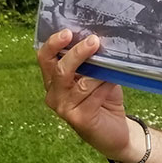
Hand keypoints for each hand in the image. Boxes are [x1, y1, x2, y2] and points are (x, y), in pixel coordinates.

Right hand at [37, 29, 138, 161]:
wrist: (116, 131)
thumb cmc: (104, 97)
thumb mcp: (97, 75)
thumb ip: (92, 61)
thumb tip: (98, 38)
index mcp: (54, 80)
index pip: (45, 58)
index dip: (53, 43)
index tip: (68, 31)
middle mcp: (54, 94)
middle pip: (59, 68)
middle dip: (77, 53)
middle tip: (94, 40)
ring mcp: (64, 108)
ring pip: (81, 81)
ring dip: (100, 72)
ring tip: (113, 66)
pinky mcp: (78, 118)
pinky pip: (93, 94)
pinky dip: (106, 85)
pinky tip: (113, 83)